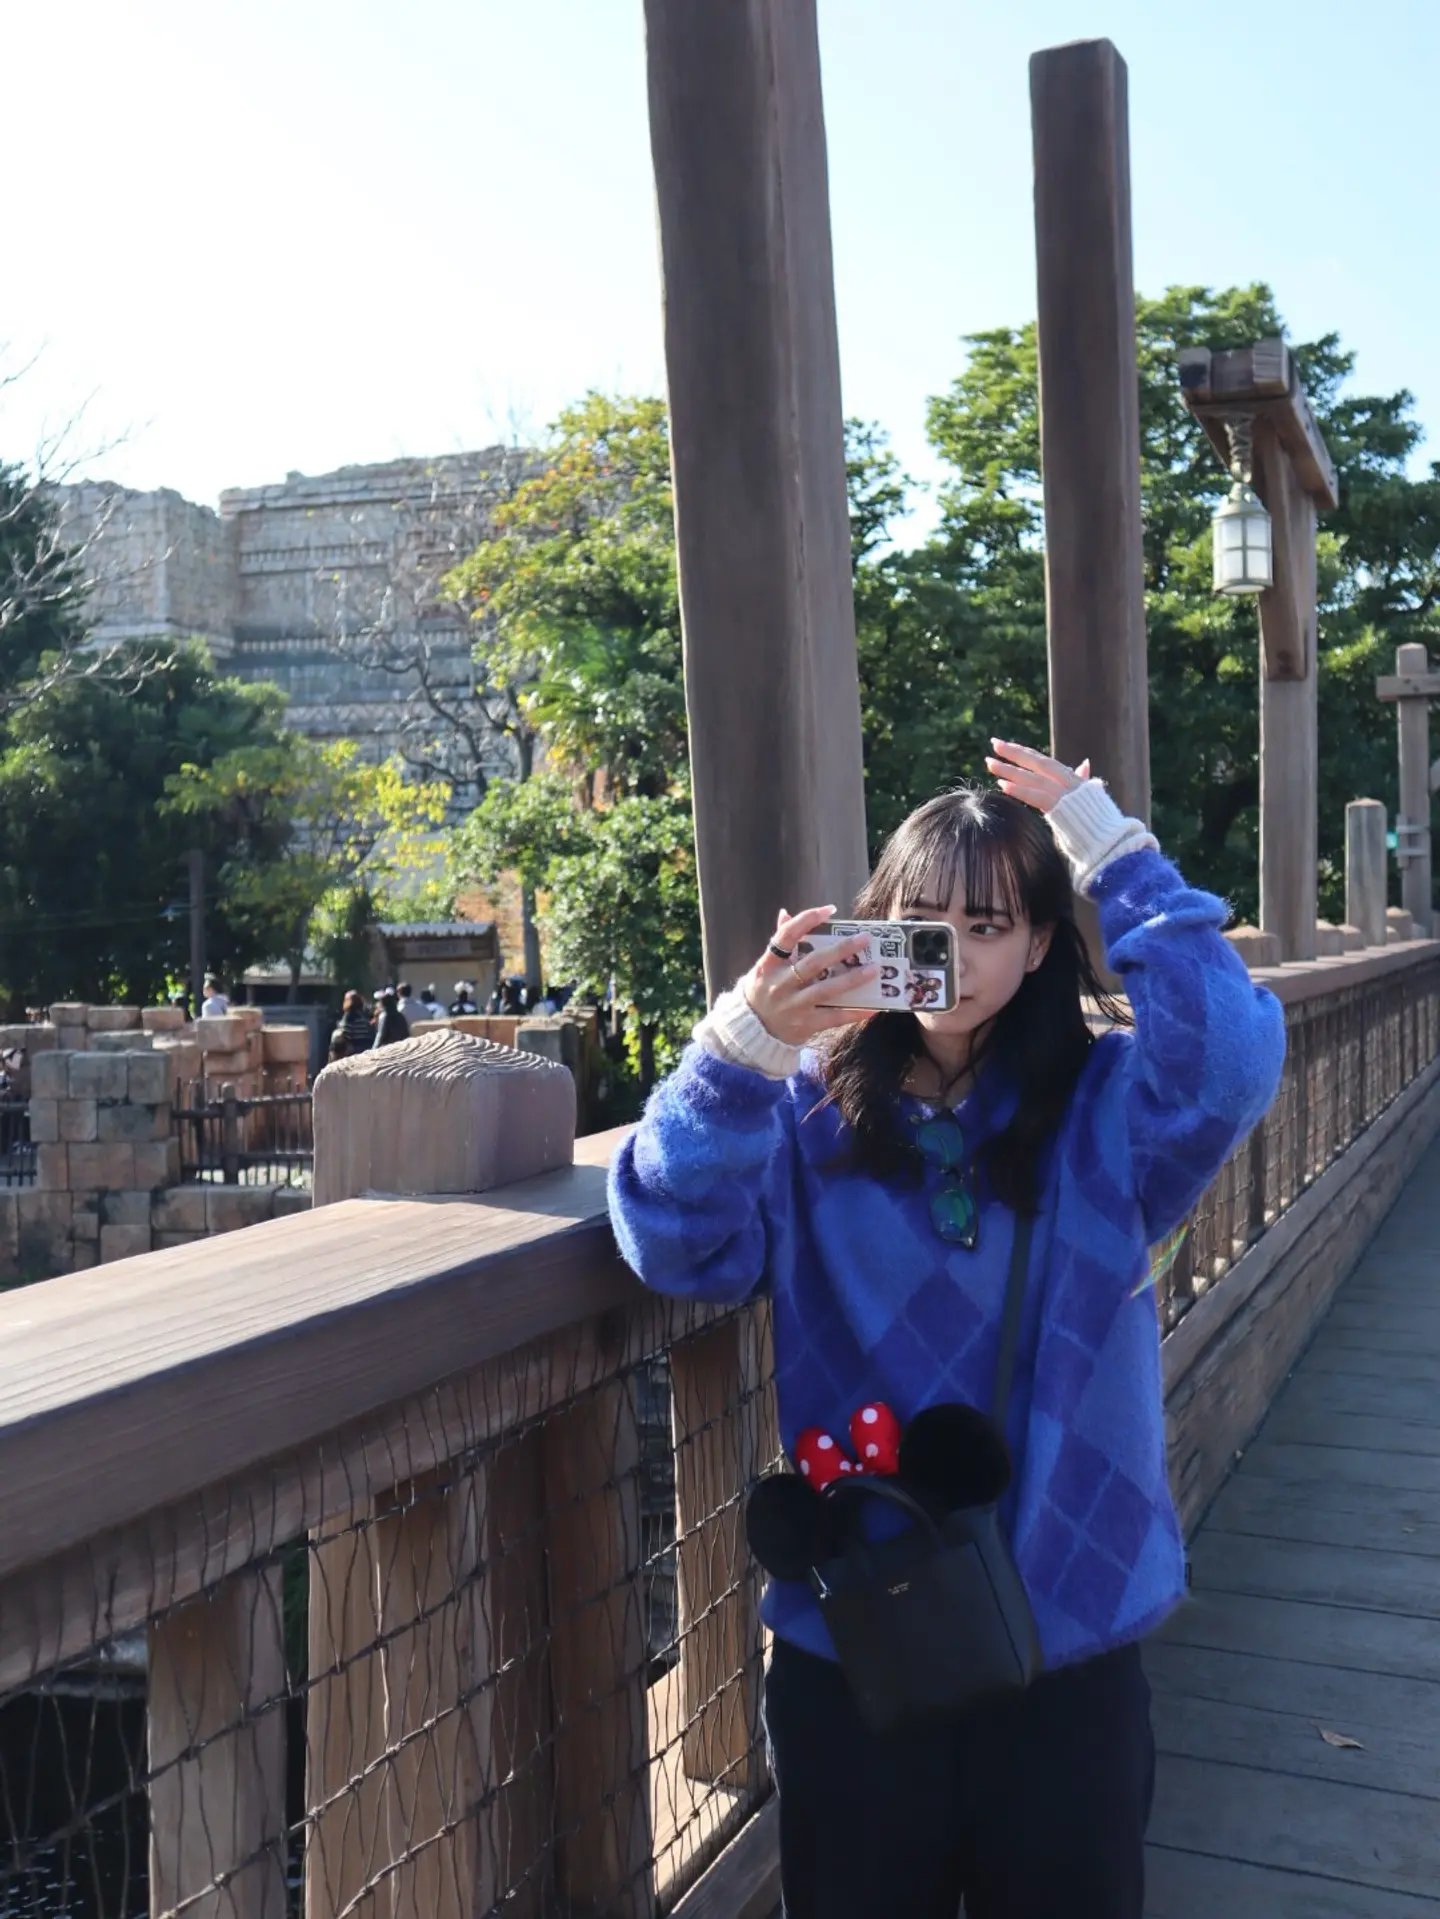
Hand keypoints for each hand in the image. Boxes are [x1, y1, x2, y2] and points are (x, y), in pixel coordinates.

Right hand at [744, 906, 879, 1045]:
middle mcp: (780, 984)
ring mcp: (793, 1006)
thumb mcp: (766, 967)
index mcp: (769, 965)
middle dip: (841, 949)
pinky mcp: (804, 1025)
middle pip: (813, 963)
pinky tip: (873, 1007)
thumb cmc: (763, 991)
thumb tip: (785, 913)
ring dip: (852, 979)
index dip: (806, 920)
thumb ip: (780, 942)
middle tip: (864, 939)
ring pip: (826, 990)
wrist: (752, 1031)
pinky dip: (854, 1012)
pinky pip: (834, 1017)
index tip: (829, 910)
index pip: (786, 936)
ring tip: (874, 969)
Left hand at [985, 739, 1090, 812]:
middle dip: (1013, 752)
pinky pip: (1036, 797)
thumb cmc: (1098, 822)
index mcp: (1073, 779)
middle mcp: (1068, 782)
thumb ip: (1081, 780)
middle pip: (1037, 762)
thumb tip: (1085, 763)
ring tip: (990, 763)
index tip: (1006, 746)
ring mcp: (1065, 794)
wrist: (1109, 839)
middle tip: (993, 743)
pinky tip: (1002, 784)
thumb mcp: (1090, 797)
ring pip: (1033, 778)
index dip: (1024, 752)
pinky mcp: (1061, 808)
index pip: (1044, 761)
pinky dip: (1019, 790)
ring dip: (1009, 770)